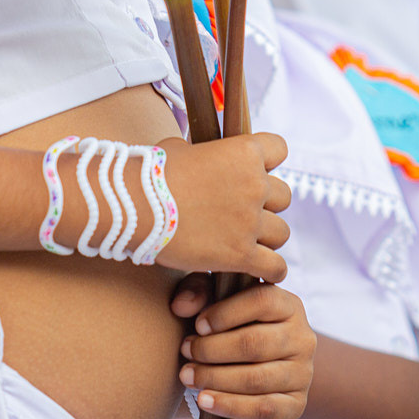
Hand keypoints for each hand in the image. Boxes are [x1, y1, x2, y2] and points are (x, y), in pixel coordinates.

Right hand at [153, 134, 291, 279]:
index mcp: (243, 152)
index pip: (279, 149)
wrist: (136, 205)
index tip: (254, 171)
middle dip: (266, 203)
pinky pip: (276, 266)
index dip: (267, 160)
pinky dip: (272, 270)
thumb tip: (204, 156)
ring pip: (281, 233)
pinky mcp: (241, 254)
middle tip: (243, 212)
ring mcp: (250, 221)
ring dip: (266, 236)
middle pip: (283, 196)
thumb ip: (206, 153)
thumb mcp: (182, 148)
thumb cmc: (151, 173)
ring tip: (246, 241)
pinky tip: (261, 269)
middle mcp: (255, 185)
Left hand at [178, 283, 316, 418]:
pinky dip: (230, 406)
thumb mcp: (215, 300)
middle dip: (212, 349)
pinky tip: (204, 400)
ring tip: (187, 376)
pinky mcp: (296, 405)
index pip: (262, 300)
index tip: (197, 325)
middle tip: (185, 351)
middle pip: (255, 343)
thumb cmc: (230, 327)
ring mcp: (303, 374)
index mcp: (288, 305)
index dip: (225, 313)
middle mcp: (302, 337)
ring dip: (215, 378)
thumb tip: (180, 306)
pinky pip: (263, 408)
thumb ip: (197, 291)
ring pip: (257, 378)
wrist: (252, 369)